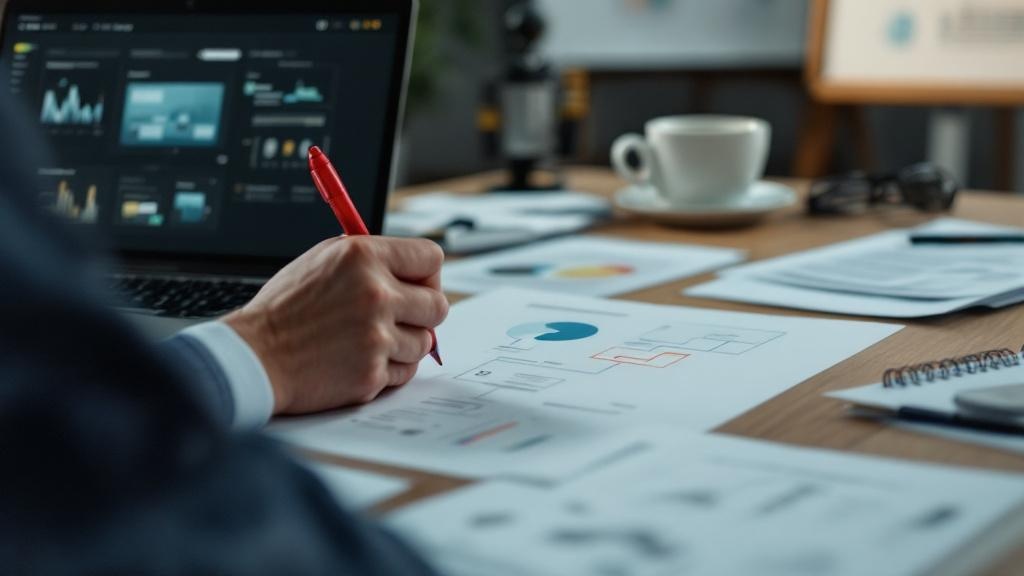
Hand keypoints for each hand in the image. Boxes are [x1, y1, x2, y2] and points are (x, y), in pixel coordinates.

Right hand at [224, 236, 447, 415]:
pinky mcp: (371, 373)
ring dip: (404, 344)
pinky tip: (360, 360)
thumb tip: (412, 268)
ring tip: (368, 341)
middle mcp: (375, 294)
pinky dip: (389, 369)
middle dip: (422, 314)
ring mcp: (376, 337)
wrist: (255, 356)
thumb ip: (370, 260)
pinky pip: (405, 372)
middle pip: (438, 305)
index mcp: (363, 257)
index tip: (418, 286)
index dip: (428, 275)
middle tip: (399, 319)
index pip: (431, 258)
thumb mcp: (323, 260)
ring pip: (424, 342)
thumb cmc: (285, 309)